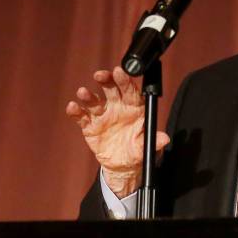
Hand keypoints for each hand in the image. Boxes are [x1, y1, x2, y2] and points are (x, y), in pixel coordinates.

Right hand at [66, 66, 169, 197]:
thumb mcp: (147, 147)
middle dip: (105, 80)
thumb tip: (165, 138)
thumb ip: (154, 141)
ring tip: (83, 92)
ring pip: (94, 101)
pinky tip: (72, 107)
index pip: (130, 90)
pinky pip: (81, 117)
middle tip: (100, 75)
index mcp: (134, 107)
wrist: (123, 165)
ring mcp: (103, 115)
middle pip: (111, 89)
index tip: (119, 71)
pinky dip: (76, 111)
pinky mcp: (90, 126)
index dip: (124, 80)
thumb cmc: (138, 151)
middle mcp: (118, 107)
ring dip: (88, 96)